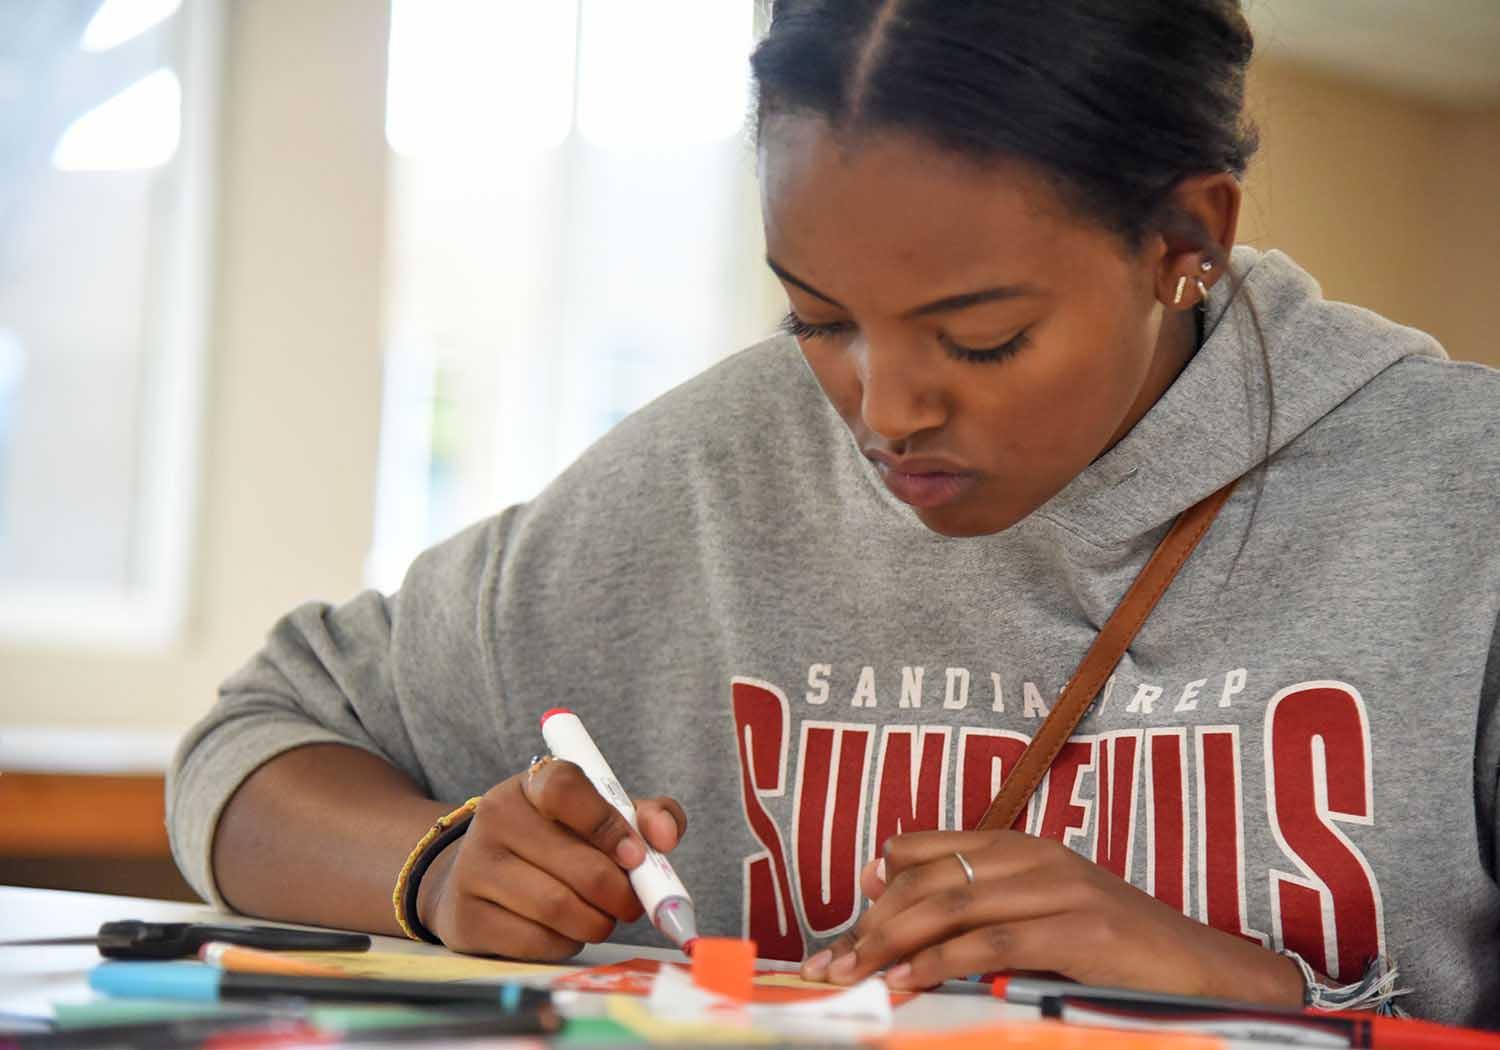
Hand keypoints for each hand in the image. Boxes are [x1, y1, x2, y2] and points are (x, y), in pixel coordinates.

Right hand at [415, 760, 685, 959]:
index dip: (609, 825)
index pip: (567, 788)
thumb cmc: (555, 842)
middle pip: (578, 866)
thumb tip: (666, 838)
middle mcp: (495, 818)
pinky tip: (564, 930)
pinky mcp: (466, 919)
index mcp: (531, 784)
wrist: (477, 875)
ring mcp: (474, 869)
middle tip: (632, 903)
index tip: (636, 855)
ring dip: (596, 922)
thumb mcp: (598, 816)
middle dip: (620, 894)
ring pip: (559, 909)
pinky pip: (538, 943)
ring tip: (599, 916)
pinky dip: (566, 943)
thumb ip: (643, 817)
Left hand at [800, 830, 1301, 1006]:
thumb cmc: (1116, 948)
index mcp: (1020, 845)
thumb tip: (899, 906)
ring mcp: (1058, 889)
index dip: (876, 885)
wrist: (1206, 969)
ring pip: (949, 907)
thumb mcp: (1041, 912)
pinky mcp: (1077, 931)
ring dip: (889, 945)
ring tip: (851, 979)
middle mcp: (1034, 856)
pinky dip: (938, 963)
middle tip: (828, 966)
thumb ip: (981, 902)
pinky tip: (906, 984)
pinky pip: (990, 942)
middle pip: (927, 881)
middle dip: (868, 925)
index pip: (925, 850)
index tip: (841, 924)